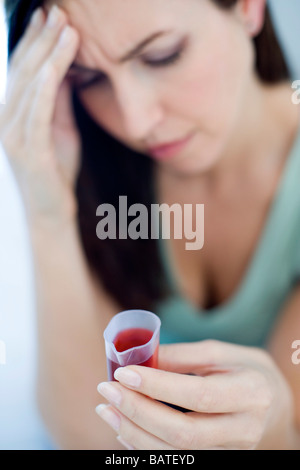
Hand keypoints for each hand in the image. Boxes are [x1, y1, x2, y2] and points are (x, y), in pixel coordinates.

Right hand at [0, 6, 79, 224]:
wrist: (52, 209)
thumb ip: (59, 100)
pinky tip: (56, 64)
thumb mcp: (61, 128)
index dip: (34, 40)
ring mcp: (13, 134)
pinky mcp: (28, 149)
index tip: (48, 14)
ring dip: (48, 54)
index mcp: (13, 113)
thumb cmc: (57, 170)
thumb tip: (65, 67)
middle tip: (58, 10)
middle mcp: (6, 119)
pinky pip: (38, 111)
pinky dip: (47, 85)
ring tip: (65, 27)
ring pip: (31, 86)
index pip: (23, 70)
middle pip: (24, 71)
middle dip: (42, 38)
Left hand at [96, 340, 293, 449]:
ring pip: (176, 454)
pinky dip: (144, 445)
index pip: (198, 396)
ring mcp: (231, 452)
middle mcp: (244, 429)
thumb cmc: (245, 371)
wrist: (273, 404)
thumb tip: (140, 358)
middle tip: (107, 389)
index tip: (124, 373)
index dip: (158, 386)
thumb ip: (182, 356)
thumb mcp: (221, 353)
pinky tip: (124, 426)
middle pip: (183, 434)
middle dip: (138, 412)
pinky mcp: (216, 460)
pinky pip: (176, 460)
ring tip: (106, 408)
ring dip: (134, 432)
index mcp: (250, 393)